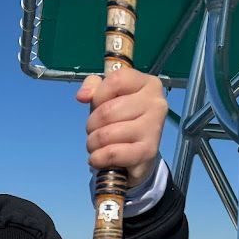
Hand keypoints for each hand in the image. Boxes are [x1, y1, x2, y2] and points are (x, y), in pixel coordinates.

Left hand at [76, 69, 166, 185]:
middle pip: (107, 111)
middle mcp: (156, 103)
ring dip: (93, 143)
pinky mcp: (148, 151)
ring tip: (97, 145)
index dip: (98, 96)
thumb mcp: (107, 97)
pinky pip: (112, 154)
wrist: (138, 153)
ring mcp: (154, 128)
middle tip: (94, 131)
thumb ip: (93, 87)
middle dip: (92, 124)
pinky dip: (98, 158)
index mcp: (148, 84)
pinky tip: (100, 158)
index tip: (97, 106)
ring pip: (107, 134)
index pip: (115, 80)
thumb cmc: (121, 119)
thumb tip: (83, 96)